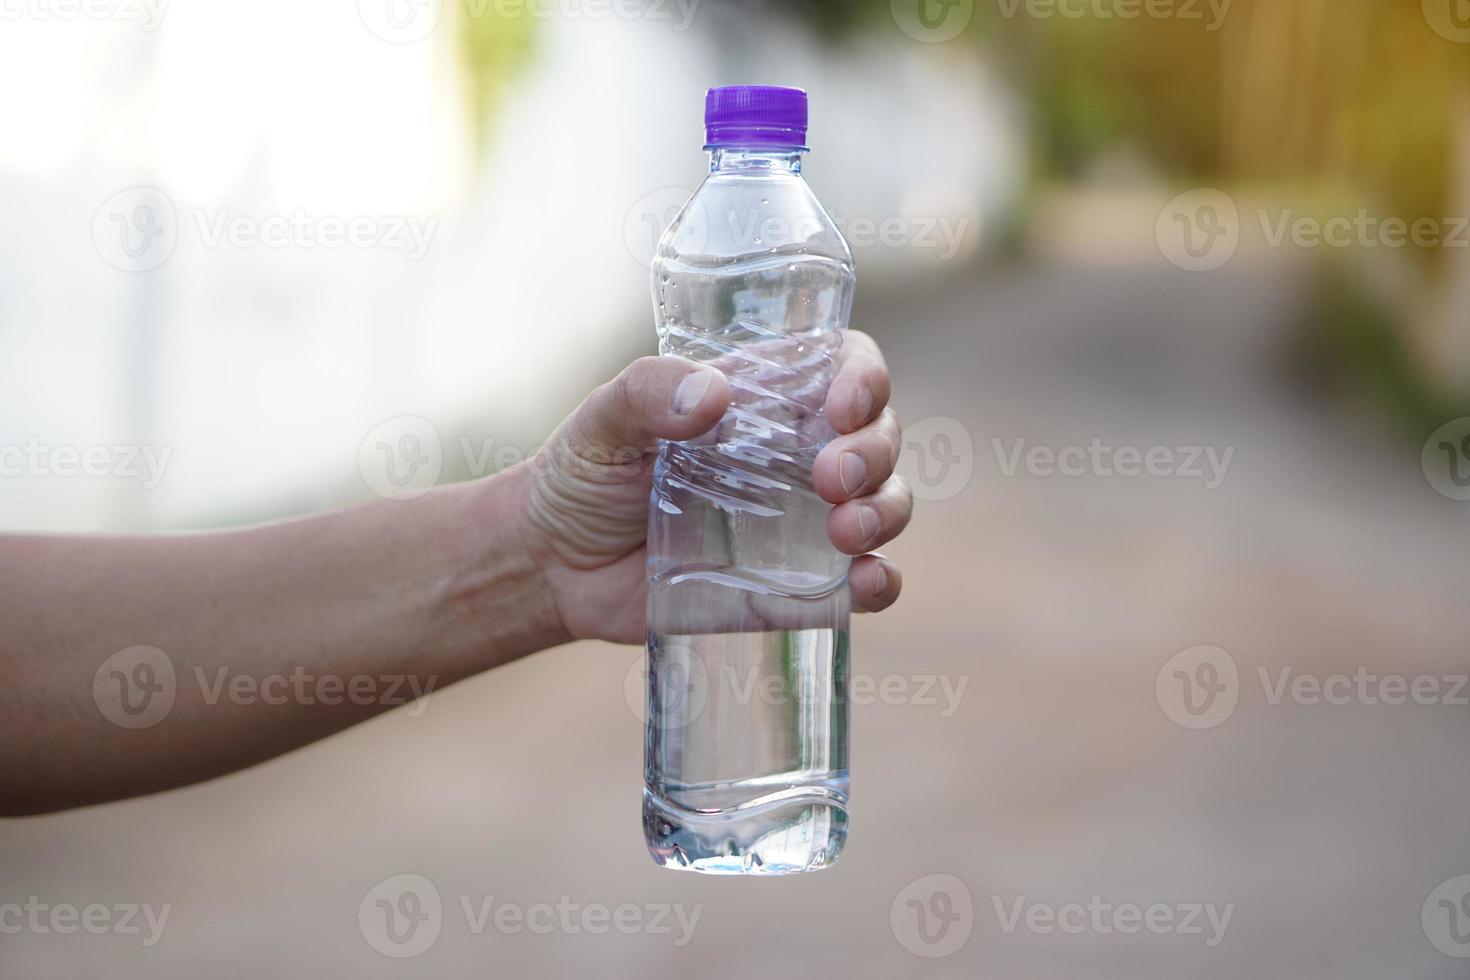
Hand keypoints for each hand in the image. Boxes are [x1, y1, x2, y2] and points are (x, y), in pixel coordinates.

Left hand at [515, 331, 911, 644]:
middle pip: (879, 435)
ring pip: (886, 503)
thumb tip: (714, 395)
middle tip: (831, 479)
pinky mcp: (797, 587)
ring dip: (885, 512)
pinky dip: (881, 582)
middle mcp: (798, 454)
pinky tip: (868, 582)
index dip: (864, 378)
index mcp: (764, 399)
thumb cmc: (582, 476)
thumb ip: (646, 394)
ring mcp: (803, 523)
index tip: (841, 406)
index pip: (846, 366)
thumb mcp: (602, 421)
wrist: (555, 567)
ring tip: (844, 533)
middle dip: (874, 453)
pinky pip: (864, 583)